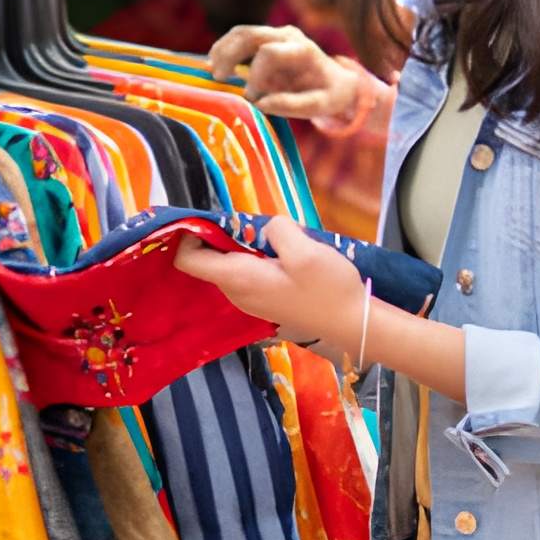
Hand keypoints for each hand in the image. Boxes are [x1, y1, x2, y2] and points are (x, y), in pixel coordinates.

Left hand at [172, 216, 366, 348]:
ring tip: (274, 237)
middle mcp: (236, 292)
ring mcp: (249, 299)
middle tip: (253, 223)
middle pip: (206, 259)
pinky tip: (282, 253)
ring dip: (241, 245)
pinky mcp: (263, 300)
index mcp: (239, 279)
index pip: (187, 259)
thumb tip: (265, 227)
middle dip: (222, 234)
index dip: (190, 233)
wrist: (352, 324)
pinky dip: (253, 257)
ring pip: (228, 264)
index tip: (213, 216)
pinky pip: (245, 272)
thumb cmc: (329, 289)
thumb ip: (277, 230)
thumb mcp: (306, 250)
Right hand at [207, 24, 363, 119]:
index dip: (255, 75)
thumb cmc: (330, 95)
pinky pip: (239, 38)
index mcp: (302, 50)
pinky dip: (224, 49)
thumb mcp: (321, 106)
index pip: (268, 53)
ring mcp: (276, 35)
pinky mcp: (266, 41)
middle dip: (229, 54)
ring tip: (212, 72)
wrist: (338, 81)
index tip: (252, 98)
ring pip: (241, 32)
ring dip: (222, 49)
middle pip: (249, 34)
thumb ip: (293, 106)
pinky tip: (214, 65)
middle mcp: (288, 36)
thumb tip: (262, 104)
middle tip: (218, 78)